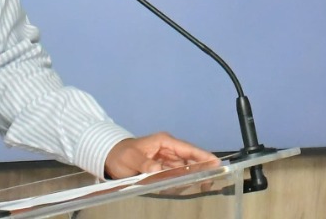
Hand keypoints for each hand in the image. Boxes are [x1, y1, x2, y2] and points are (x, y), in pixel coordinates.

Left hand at [104, 132, 218, 179]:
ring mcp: (165, 159)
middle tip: (215, 175)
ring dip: (193, 173)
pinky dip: (182, 178)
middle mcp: (168, 149)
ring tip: (206, 182)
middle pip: (188, 158)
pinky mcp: (161, 168)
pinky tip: (190, 184)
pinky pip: (175, 173)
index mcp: (164, 141)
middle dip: (201, 165)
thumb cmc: (121, 154)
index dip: (201, 155)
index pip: (186, 148)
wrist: (110, 156)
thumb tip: (158, 169)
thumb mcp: (131, 158)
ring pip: (183, 167)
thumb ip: (145, 163)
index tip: (215, 161)